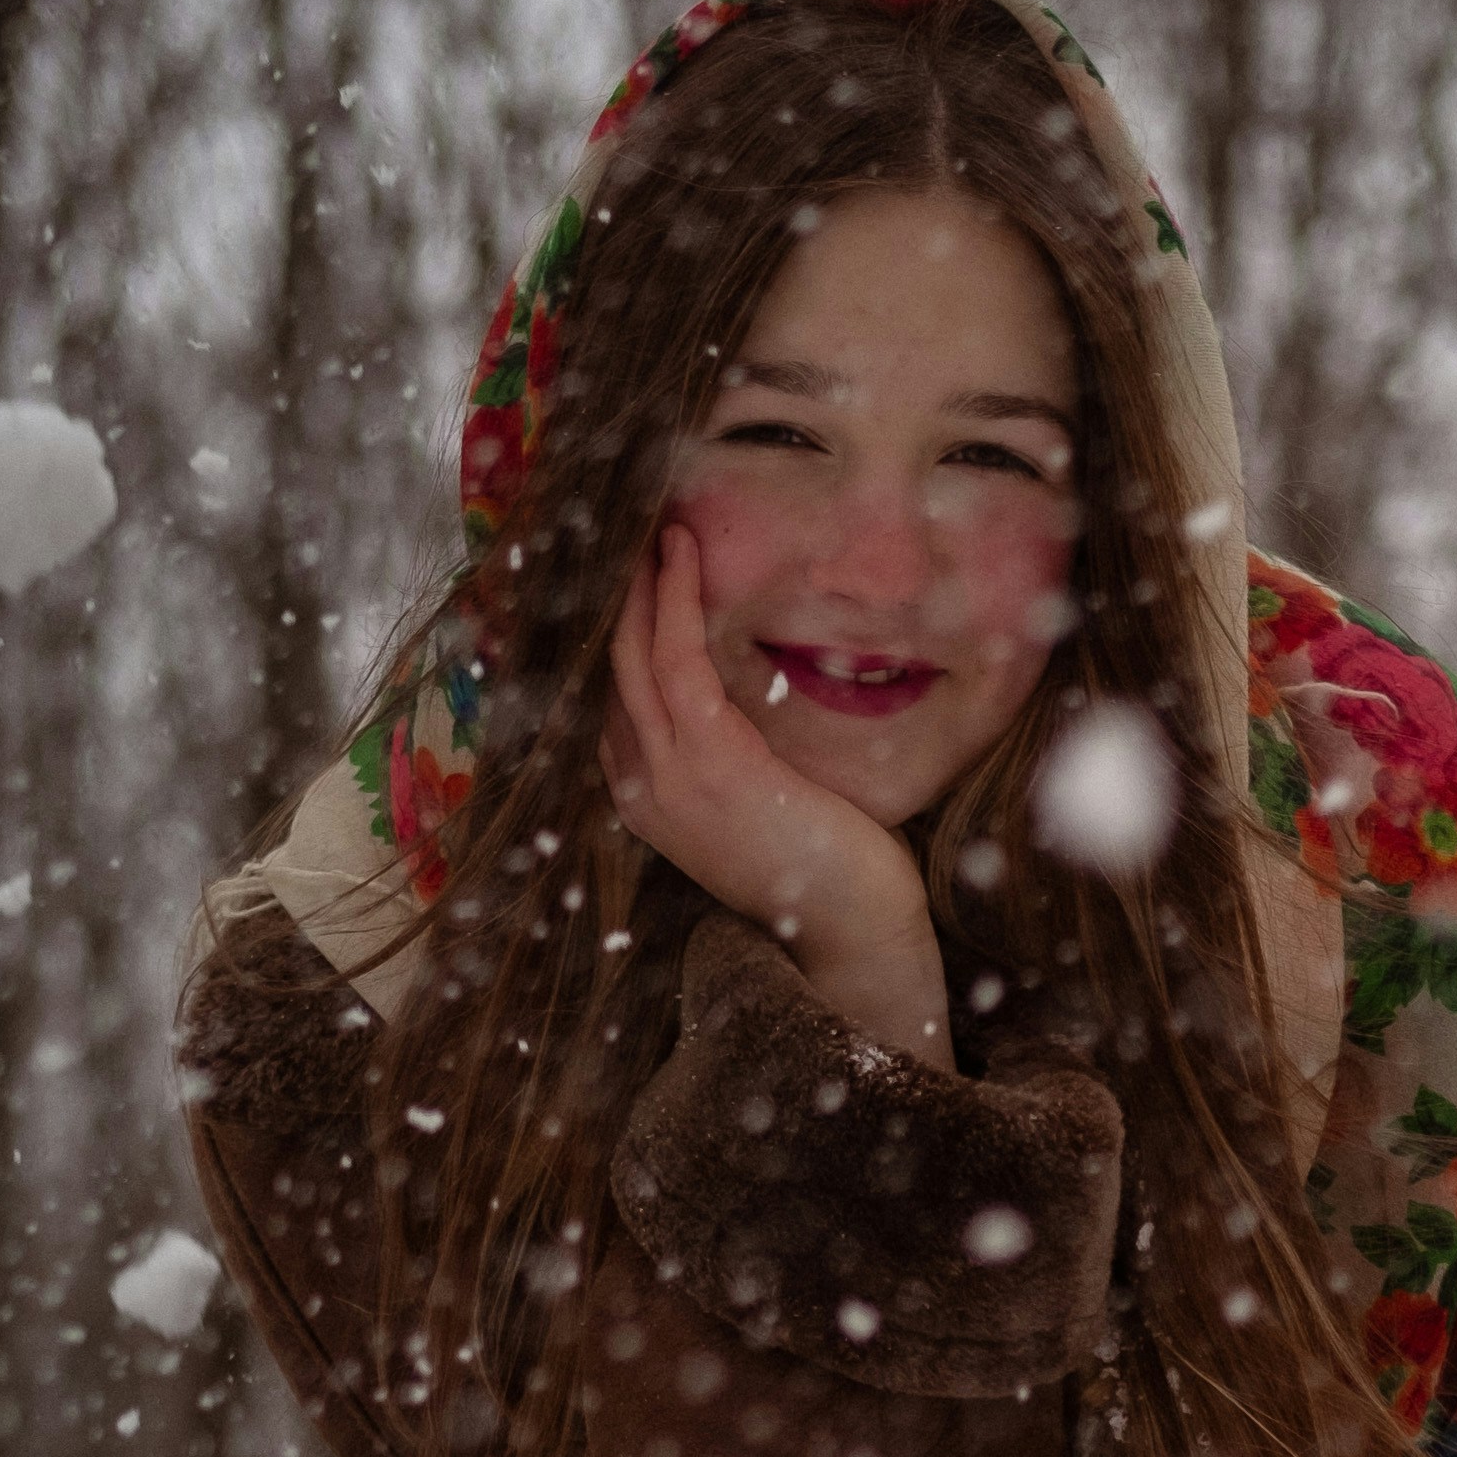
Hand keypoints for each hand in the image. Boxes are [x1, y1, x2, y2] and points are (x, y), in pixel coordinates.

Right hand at [602, 521, 948, 1066]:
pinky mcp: (710, 760)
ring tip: (654, 524)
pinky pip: (675, 659)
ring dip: (639, 580)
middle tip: (627, 529)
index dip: (613, 633)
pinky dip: (671, 598)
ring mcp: (667, 777)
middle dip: (613, 596)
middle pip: (607, 670)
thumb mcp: (754, 810)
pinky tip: (681, 552)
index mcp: (646, 801)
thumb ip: (725, 760)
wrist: (848, 931)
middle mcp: (639, 788)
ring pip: (630, 654)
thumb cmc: (820, 873)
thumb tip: (734, 701)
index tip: (626, 575)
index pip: (611, 700)